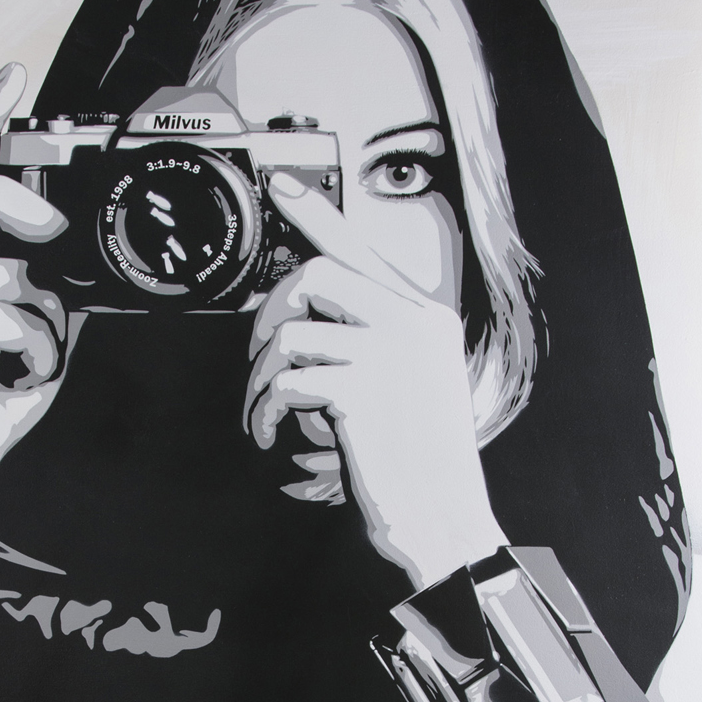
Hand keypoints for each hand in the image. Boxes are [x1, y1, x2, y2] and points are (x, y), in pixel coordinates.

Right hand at [0, 63, 82, 479]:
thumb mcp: (39, 318)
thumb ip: (56, 276)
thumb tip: (95, 251)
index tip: (17, 75)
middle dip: (37, 223)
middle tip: (53, 249)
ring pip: (31, 274)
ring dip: (47, 330)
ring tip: (20, 361)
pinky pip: (32, 321)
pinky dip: (39, 360)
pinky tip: (10, 380)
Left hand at [245, 173, 506, 589]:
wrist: (444, 515)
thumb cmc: (422, 459)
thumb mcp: (412, 382)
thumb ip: (374, 339)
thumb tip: (304, 313)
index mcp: (425, 315)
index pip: (360, 247)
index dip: (313, 214)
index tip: (279, 187)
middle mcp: (410, 323)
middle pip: (315, 276)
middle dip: (271, 312)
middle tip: (257, 353)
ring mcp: (387, 353)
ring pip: (290, 334)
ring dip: (260, 377)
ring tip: (265, 410)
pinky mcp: (360, 390)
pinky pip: (285, 381)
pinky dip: (265, 410)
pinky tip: (270, 433)